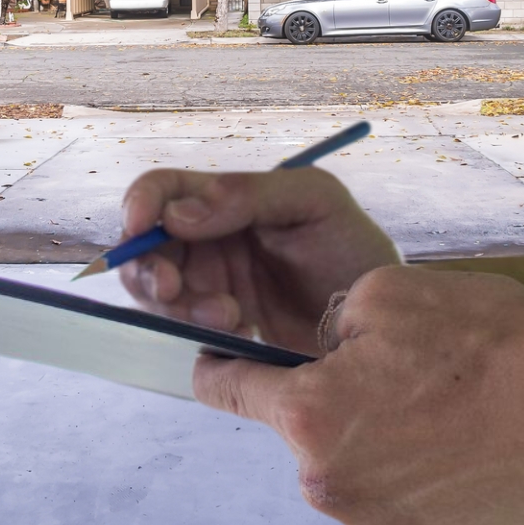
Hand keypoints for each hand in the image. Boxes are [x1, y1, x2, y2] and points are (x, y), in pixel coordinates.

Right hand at [119, 166, 399, 352]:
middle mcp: (210, 240)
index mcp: (226, 200)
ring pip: (160, 293)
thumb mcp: (313, 201)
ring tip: (232, 316)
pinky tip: (242, 333)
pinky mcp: (220, 329)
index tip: (139, 227)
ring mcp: (212, 286)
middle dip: (150, 268)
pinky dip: (199, 332)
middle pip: (147, 247)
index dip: (140, 204)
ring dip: (180, 305)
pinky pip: (183, 330)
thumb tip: (176, 213)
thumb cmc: (353, 247)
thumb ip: (248, 195)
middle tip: (174, 289)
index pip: (164, 191)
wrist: (383, 320)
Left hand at [194, 266, 523, 524]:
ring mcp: (375, 523)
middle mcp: (328, 482)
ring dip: (378, 435)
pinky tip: (461, 438)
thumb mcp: (388, 293)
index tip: (214, 360)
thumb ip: (331, 322)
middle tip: (399, 368)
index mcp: (308, 415)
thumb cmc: (491, 346)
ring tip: (443, 404)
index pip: (228, 391)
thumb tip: (326, 348)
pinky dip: (415, 467)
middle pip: (303, 430)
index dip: (219, 366)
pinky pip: (394, 494)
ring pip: (351, 463)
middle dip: (333, 398)